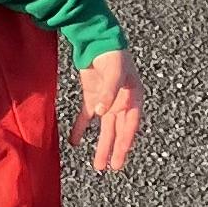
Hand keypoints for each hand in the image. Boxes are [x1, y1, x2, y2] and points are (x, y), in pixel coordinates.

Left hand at [76, 49, 139, 172]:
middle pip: (118, 131)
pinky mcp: (92, 96)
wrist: (97, 38)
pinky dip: (80, 128)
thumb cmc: (113, 54)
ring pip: (104, 128)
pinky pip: (86, 117)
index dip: (126, 142)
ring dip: (101, 145)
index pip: (130, 125)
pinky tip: (74, 141)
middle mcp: (121, 102)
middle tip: (112, 168)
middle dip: (115, 150)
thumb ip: (108, 92)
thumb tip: (101, 113)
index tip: (120, 157)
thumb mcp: (114, 72)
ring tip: (98, 165)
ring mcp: (106, 101)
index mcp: (132, 98)